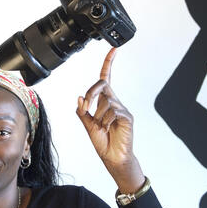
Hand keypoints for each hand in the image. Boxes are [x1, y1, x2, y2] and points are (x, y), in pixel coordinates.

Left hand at [76, 48, 144, 193]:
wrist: (113, 158)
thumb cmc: (103, 142)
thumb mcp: (88, 126)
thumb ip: (83, 111)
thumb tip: (79, 97)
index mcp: (104, 102)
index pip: (106, 78)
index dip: (109, 63)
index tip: (114, 49)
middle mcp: (114, 102)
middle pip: (102, 84)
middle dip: (91, 92)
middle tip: (86, 106)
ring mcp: (122, 109)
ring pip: (105, 101)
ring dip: (98, 116)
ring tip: (102, 127)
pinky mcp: (127, 116)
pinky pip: (112, 111)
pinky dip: (106, 120)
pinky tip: (108, 128)